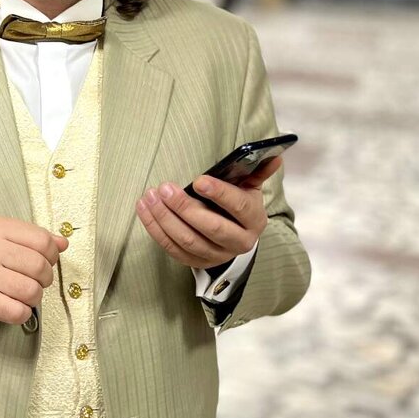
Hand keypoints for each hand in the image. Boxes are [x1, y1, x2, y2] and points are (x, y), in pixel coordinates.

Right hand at [0, 217, 68, 324]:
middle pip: (39, 266)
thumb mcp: (2, 236)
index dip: (52, 255)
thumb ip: (33, 238)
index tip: (46, 261)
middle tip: (36, 280)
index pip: (42, 240)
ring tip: (24, 294)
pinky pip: (17, 311)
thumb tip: (63, 243)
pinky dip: (22, 313)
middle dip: (44, 278)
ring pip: (31, 291)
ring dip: (34, 297)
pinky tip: (15, 306)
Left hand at [134, 157, 280, 268]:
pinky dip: (155, 228)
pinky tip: (144, 209)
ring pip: (188, 240)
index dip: (219, 194)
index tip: (198, 180)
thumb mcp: (250, 188)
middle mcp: (239, 242)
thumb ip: (257, 171)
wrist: (235, 237)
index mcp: (254, 220)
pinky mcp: (196, 262)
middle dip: (185, 207)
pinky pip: (171, 248)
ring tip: (150, 196)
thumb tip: (274, 156)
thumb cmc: (239, 206)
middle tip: (164, 188)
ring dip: (165, 218)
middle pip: (210, 228)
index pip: (238, 207)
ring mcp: (216, 255)